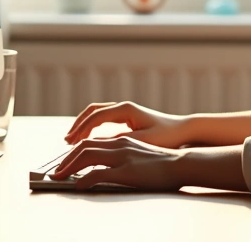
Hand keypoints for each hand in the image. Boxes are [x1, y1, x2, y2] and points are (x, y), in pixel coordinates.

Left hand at [49, 135, 183, 190]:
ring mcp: (123, 157)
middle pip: (84, 147)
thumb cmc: (164, 164)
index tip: (65, 161)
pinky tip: (79, 186)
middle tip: (56, 172)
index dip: (74, 151)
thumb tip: (107, 166)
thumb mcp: (140, 154)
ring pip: (87, 156)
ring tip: (60, 177)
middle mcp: (120, 144)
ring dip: (69, 167)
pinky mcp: (127, 171)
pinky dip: (84, 179)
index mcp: (123, 140)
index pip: (91, 141)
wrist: (182, 164)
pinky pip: (98, 174)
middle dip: (66, 159)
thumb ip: (123, 155)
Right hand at [64, 101, 191, 148]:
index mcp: (126, 110)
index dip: (81, 129)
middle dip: (78, 125)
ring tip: (72, 140)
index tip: (71, 142)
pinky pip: (103, 120)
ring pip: (97, 114)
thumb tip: (97, 144)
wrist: (184, 131)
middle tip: (67, 141)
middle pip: (92, 111)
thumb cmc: (167, 137)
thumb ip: (119, 141)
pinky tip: (88, 139)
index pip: (96, 117)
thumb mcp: (142, 141)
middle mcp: (124, 107)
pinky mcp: (127, 118)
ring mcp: (125, 111)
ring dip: (83, 125)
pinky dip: (92, 127)